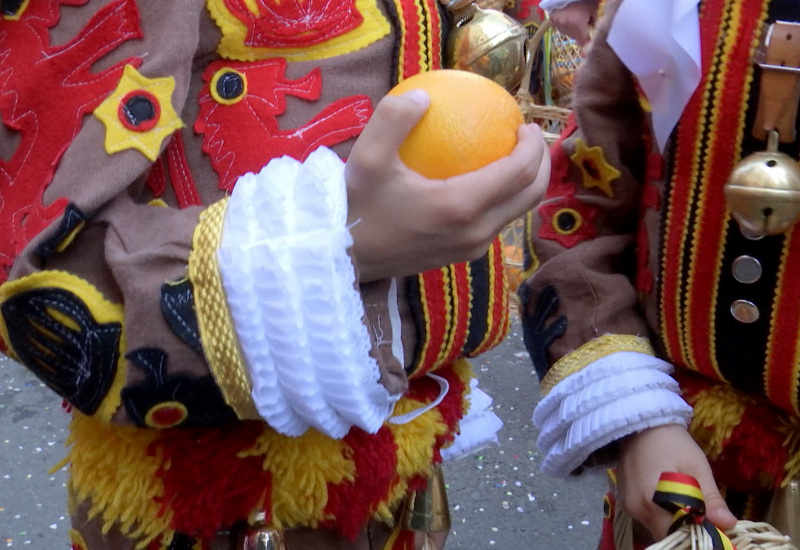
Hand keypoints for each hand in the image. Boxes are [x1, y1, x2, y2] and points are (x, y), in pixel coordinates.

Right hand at [345, 89, 549, 281]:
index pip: (519, 172)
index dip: (532, 145)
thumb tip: (422, 95)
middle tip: (528, 138)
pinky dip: (503, 199)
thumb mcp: (367, 157)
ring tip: (512, 156)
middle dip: (541, 163)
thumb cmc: (355, 207)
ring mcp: (471, 248)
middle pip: (530, 196)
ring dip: (525, 184)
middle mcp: (475, 231)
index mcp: (460, 205)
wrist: (341, 257)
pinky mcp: (461, 255)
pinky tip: (483, 180)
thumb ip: (394, 119)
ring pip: (516, 213)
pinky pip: (496, 224)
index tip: (523, 122)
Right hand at [549, 0, 597, 45]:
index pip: (583, 42)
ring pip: (568, 33)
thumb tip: (594, 30)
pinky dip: (565, 25)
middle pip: (576, 38)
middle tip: (583, 24)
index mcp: (578, 26)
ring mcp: (559, 25)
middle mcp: (567, 28)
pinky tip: (568, 18)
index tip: (590, 40)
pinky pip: (561, 28)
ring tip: (575, 20)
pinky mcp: (553, 21)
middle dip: (580, 34)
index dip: (587, 42)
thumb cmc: (582, 1)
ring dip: (572, 30)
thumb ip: (595, 22)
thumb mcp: (593, 9)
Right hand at [617, 425, 737, 541]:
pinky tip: (669, 498)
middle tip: (701, 514)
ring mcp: (628, 506)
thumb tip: (728, 524)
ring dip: (673, 522)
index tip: (710, 526)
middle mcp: (637, 510)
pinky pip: (647, 518)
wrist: (640, 423)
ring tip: (686, 503)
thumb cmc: (671, 442)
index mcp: (653, 504)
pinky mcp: (625, 501)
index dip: (696, 535)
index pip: (677, 536)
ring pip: (656, 527)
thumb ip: (711, 499)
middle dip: (685, 530)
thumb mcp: (696, 466)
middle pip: (666, 535)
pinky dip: (661, 515)